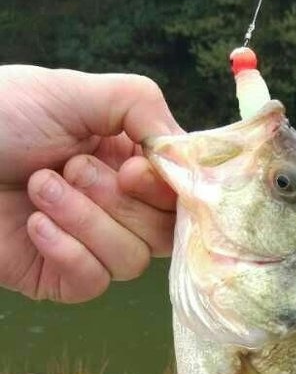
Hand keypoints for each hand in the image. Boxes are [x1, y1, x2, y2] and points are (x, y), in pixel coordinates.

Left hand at [0, 65, 180, 301]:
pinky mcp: (59, 278)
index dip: (167, 190)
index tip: (133, 171)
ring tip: (39, 187)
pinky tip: (33, 223)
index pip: (179, 193)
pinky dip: (67, 250)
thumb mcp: (75, 91)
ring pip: (131, 260)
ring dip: (86, 220)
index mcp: (123, 159)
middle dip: (119, 202)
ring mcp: (87, 245)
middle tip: (71, 168)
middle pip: (163, 232)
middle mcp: (113, 205)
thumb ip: (141, 107)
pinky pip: (93, 282)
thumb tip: (184, 152)